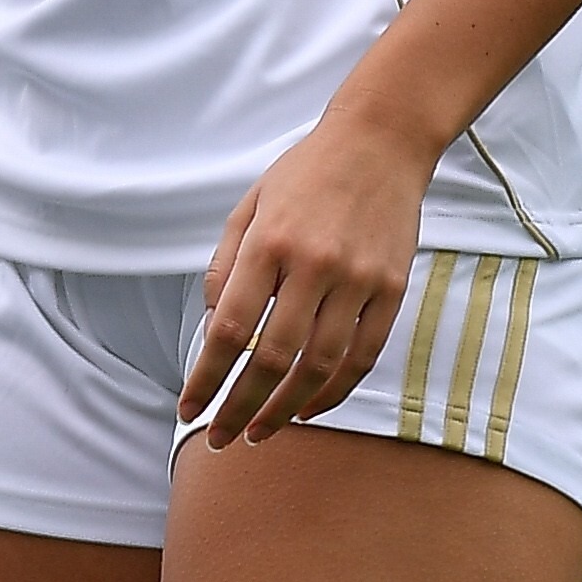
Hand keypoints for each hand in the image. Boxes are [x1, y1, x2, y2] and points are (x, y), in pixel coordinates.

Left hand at [183, 110, 436, 439]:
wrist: (379, 143)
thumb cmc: (303, 176)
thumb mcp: (247, 208)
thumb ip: (226, 267)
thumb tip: (214, 327)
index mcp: (267, 245)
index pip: (228, 330)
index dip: (206, 378)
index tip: (189, 409)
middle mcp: (313, 266)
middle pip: (272, 360)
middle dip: (241, 406)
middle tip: (221, 438)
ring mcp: (358, 281)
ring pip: (319, 367)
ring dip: (286, 409)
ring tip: (260, 431)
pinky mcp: (393, 290)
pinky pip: (363, 355)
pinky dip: (334, 390)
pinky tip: (309, 408)